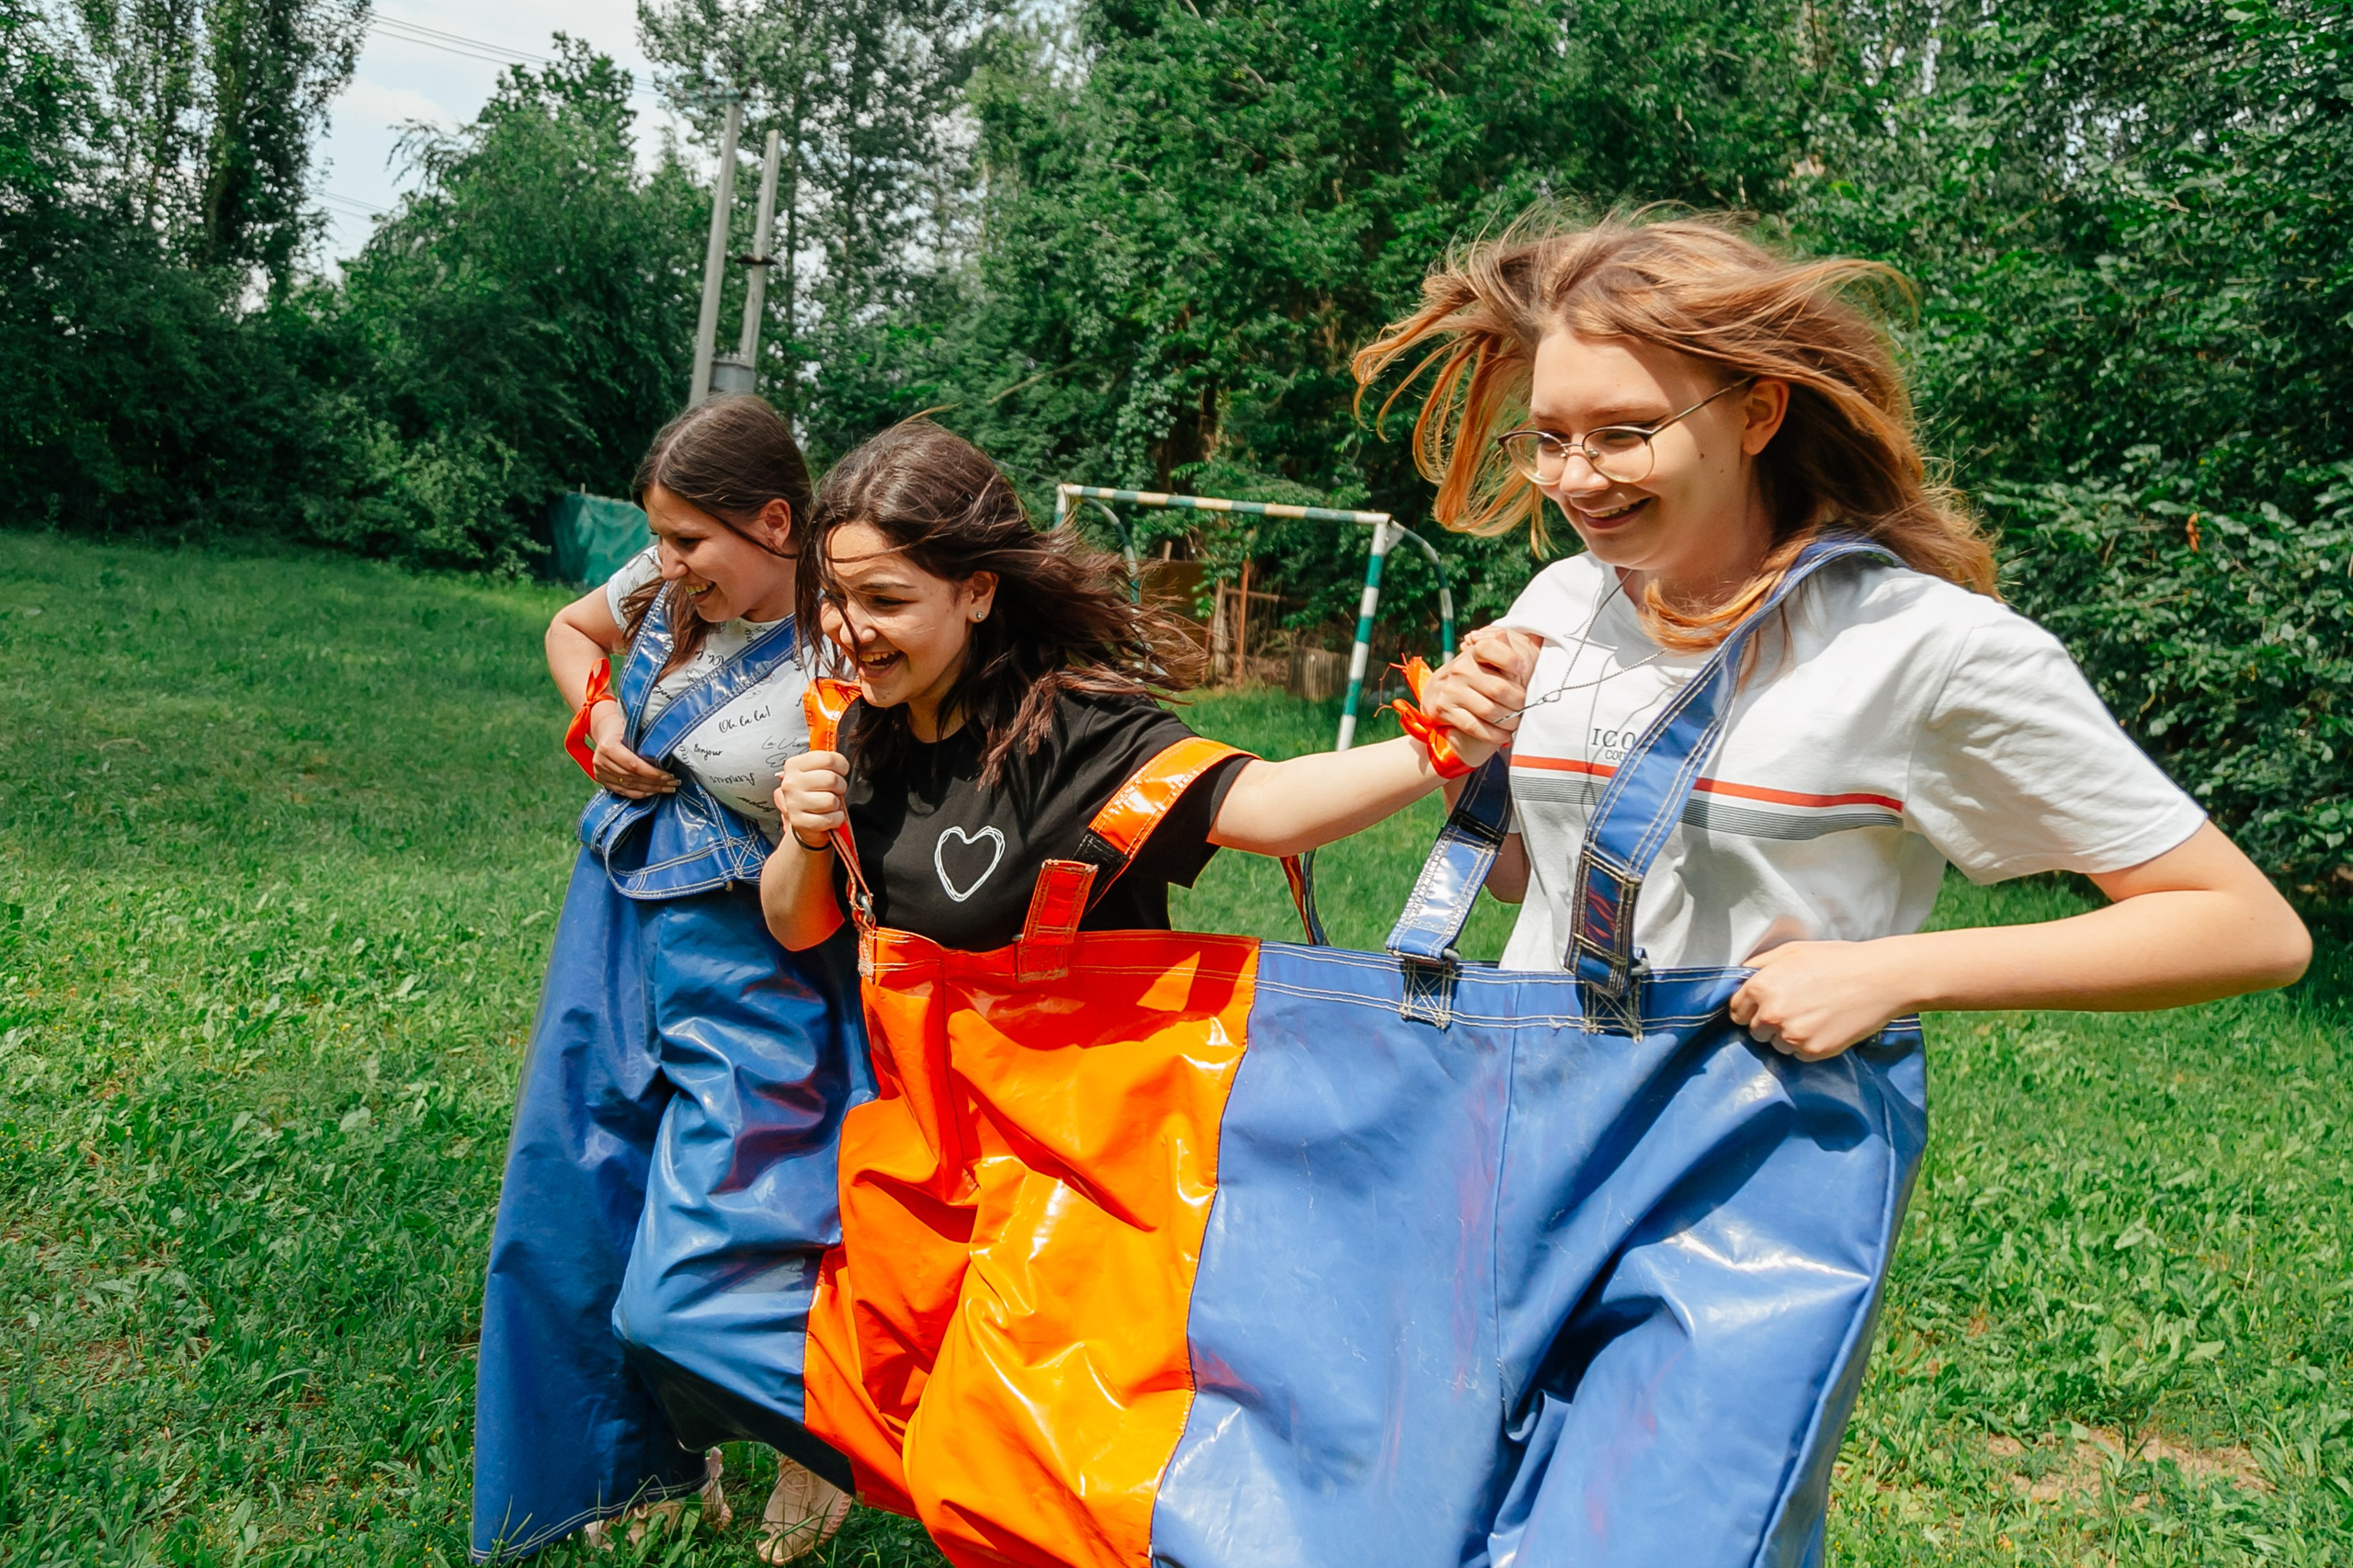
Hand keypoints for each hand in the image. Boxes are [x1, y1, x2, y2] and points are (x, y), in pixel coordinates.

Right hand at [589, 703, 677, 798]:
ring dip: (650, 789)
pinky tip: (653, 792)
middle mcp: (601, 761)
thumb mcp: (632, 729)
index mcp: (608, 747)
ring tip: (667, 788)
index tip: (669, 776)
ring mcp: (599, 772)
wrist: (605, 730)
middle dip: (655, 783)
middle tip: (673, 784)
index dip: (652, 773)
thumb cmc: (623, 728)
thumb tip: (667, 756)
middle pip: (632, 777)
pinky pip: (623, 791)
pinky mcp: (601, 780)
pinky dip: (639, 793)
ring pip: (629, 786)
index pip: (633, 765)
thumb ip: (644, 743)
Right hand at [778, 749, 848, 847]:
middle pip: (831, 779)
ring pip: (831, 800)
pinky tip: (829, 817)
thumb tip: (836, 735)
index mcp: (794, 765)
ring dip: (837, 805)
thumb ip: (827, 758)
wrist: (806, 821)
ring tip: (829, 805)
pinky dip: (836, 819)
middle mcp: (790, 782)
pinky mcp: (800, 822)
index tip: (840, 772)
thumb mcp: (817, 771)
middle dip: (840, 787)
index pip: (828, 758)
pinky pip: (830, 819)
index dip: (842, 766)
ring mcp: (793, 803)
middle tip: (835, 791)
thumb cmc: (817, 792)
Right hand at [1416, 628, 1539, 764]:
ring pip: (1489, 710)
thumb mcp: (1487, 660)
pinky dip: (1494, 734)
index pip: (1489, 647)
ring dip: (1508, 721)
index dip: (1509, 658)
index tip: (1524, 668)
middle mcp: (1460, 669)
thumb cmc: (1474, 676)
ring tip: (1516, 723)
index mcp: (1473, 652)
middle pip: (1498, 688)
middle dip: (1518, 702)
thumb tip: (1537, 640)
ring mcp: (1451, 690)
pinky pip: (1475, 726)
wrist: (1438, 693)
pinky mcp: (1445, 710)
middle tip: (1526, 708)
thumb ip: (1508, 651)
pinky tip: (1504, 735)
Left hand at [1728, 940, 1916, 1060]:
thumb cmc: (1836, 960)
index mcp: (1761, 987)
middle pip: (1754, 1030)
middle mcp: (1771, 1014)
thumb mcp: (1791, 951)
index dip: (1750, 1008)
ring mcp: (1792, 1035)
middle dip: (1768, 1022)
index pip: (1737, 1010)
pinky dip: (1808, 1044)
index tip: (1765, 1005)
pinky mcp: (1813, 1051)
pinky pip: (1799, 1053)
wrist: (1880, 979)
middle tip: (1796, 1007)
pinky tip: (1825, 1025)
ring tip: (1813, 1015)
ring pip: (1776, 1044)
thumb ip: (1759, 966)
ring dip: (1788, 1035)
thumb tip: (1739, 977)